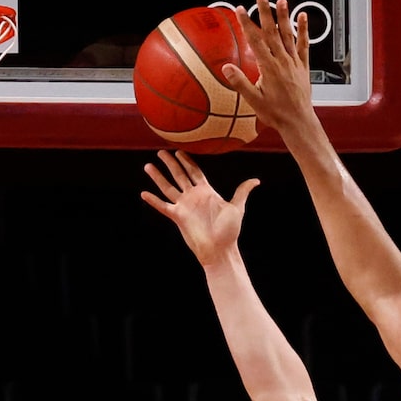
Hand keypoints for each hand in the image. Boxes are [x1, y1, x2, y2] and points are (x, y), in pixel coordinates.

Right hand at [140, 149, 257, 265]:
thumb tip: (256, 180)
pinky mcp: (178, 217)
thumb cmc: (229, 231)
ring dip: (158, 177)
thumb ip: (242, 191)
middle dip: (170, 163)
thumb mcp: (237, 207)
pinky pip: (163, 206)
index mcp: (206, 192)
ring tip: (148, 166)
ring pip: (168, 187)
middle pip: (179, 175)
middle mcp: (193, 197)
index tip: (179, 151)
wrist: (220, 249)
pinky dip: (153, 200)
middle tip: (161, 152)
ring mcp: (185, 206)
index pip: (194, 172)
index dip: (187, 161)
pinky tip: (144, 193)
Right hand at [225, 0, 310, 132]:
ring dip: (284, 16)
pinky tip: (302, 17)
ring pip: (288, 35)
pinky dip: (303, 30)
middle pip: (272, 31)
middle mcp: (282, 61)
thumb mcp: (254, 101)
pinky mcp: (303, 66)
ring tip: (281, 0)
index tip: (240, 10)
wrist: (298, 122)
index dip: (246, 23)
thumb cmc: (276, 114)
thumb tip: (226, 68)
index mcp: (269, 68)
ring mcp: (294, 62)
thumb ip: (240, 83)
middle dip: (265, 12)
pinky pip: (304, 45)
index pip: (255, 40)